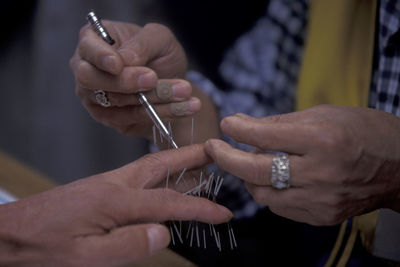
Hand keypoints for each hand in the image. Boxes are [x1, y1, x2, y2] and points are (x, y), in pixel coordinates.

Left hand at [0, 144, 231, 265]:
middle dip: (192, 158)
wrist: (9, 232)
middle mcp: (115, 184)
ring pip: (152, 166)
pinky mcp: (102, 187)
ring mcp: (108, 183)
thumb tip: (163, 234)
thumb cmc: (43, 247)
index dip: (200, 209)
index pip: (168, 203)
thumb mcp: (85, 258)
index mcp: (114, 201)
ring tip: (201, 162)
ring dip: (179, 162)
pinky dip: (162, 172)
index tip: (223, 214)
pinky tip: (167, 180)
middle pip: (162, 164)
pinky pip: (140, 175)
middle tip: (217, 153)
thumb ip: (128, 245)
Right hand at [70, 21, 200, 137]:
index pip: (86, 48)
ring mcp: (95, 97)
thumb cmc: (160, 54)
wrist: (174, 84)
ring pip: (117, 101)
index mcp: (93, 41)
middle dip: (124, 81)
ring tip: (184, 91)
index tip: (118, 64)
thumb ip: (142, 44)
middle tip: (153, 79)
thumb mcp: (159, 38)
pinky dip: (161, 112)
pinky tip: (185, 107)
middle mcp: (87, 69)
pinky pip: (133, 118)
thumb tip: (125, 61)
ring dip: (154, 97)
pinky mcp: (111, 119)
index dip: (100, 57)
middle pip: (89, 79)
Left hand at [204, 105, 399, 224]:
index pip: (265, 136)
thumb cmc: (361, 131)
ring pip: (262, 194)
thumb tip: (241, 125)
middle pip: (256, 171)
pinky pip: (279, 207)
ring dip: (248, 178)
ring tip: (251, 163)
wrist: (399, 166)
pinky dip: (269, 192)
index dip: (239, 129)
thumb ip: (279, 122)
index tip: (226, 124)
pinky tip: (274, 179)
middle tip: (213, 148)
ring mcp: (321, 199)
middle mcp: (321, 173)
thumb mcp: (323, 114)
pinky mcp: (322, 216)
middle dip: (227, 158)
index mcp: (323, 139)